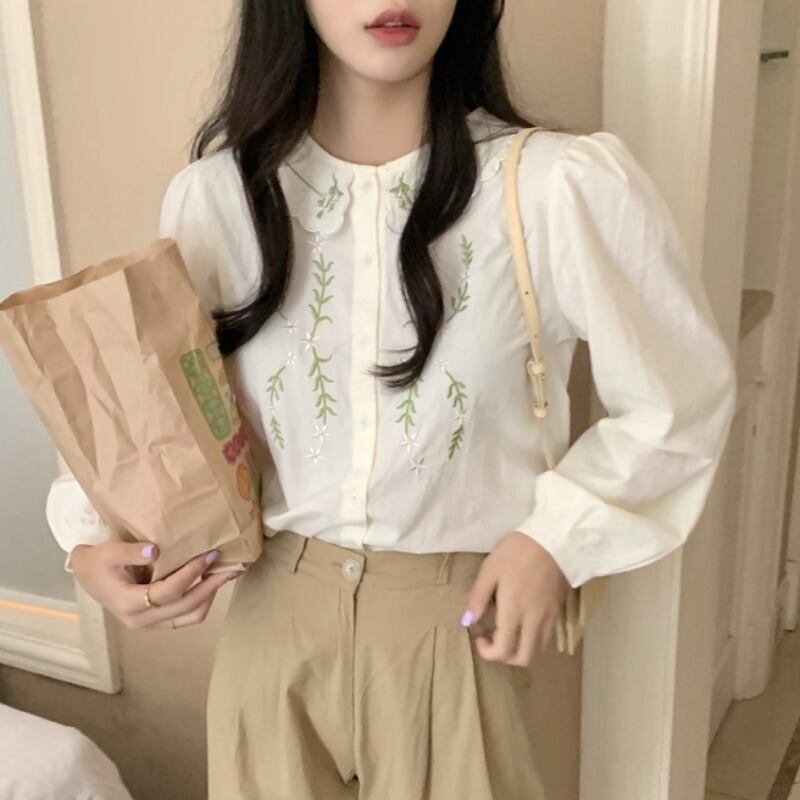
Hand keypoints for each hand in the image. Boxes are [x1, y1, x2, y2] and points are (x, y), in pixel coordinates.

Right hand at [69, 541, 243, 629]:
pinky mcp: (157, 620)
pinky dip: (202, 600)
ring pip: (190, 617)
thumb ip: (130, 551)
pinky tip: (210, 581)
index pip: (168, 591)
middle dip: (211, 586)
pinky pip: (186, 616)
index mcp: (129, 603)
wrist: (88, 575)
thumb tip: (155, 550)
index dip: (192, 573)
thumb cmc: (98, 561)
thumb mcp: (108, 551)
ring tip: (225, 574)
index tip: (210, 554)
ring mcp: (150, 623)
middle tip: (231, 567)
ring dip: (210, 596)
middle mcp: (141, 619)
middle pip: (185, 607)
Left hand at [460, 531, 569, 666]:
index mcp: (514, 612)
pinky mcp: (557, 610)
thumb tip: (467, 620)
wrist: (554, 538)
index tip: (479, 636)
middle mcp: (534, 621)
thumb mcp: (490, 569)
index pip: (504, 651)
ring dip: (519, 649)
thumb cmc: (517, 552)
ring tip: (507, 630)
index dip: (488, 652)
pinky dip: (532, 639)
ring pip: (537, 650)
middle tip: (493, 638)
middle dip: (505, 656)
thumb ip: (478, 597)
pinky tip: (523, 621)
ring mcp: (549, 617)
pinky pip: (545, 636)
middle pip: (523, 658)